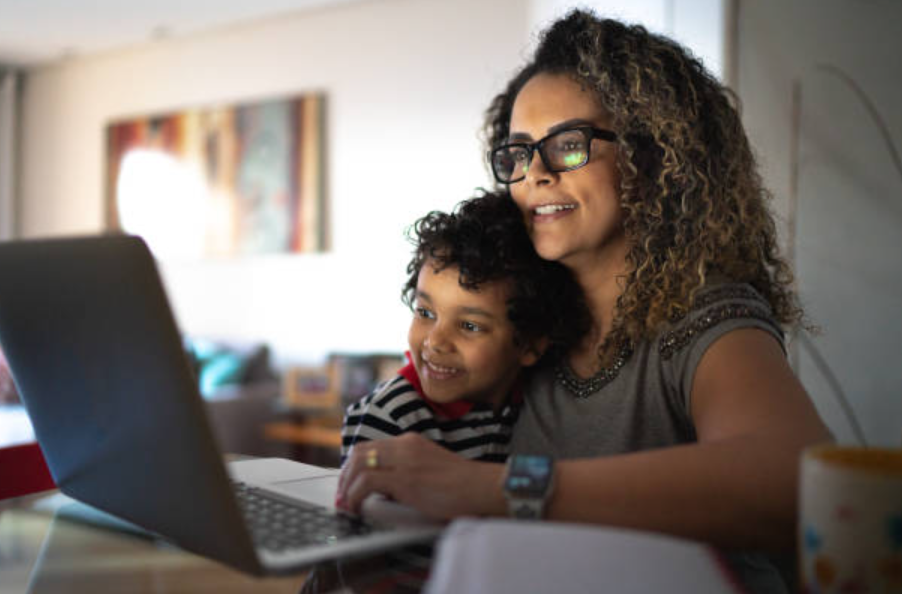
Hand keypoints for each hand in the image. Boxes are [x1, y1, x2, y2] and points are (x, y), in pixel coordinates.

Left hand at [335, 433, 505, 519]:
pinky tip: (356, 507)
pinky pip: (367, 482)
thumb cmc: (462, 485)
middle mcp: (405, 446)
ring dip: (346, 486)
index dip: (353, 466)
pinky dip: (354, 495)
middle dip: (345, 475)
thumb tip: (382, 489)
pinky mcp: (406, 479)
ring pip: (359, 464)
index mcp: (411, 442)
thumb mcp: (429, 469)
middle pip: (359, 452)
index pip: (370, 446)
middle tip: (342, 496)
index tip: (348, 484)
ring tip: (347, 504)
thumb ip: (406, 472)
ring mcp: (405, 461)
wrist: (482, 487)